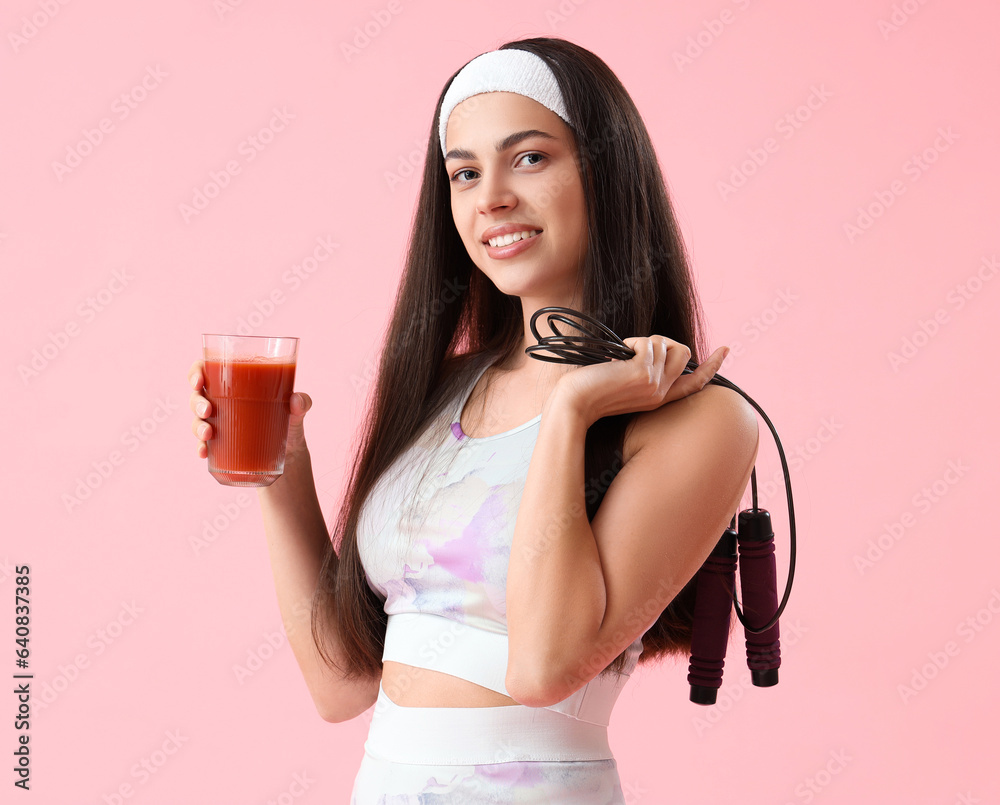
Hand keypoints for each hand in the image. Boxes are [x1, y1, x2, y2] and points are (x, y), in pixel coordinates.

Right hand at [188, 360, 312, 458]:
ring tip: (208, 435)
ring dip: (197, 427)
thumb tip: (296, 400)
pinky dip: (201, 448)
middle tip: (208, 411)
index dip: (196, 372)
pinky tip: (204, 453)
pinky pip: (204, 445)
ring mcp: (218, 423)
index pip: (207, 370)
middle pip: (198, 396)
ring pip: (197, 420)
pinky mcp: (220, 444)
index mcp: (235, 384)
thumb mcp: (297, 410)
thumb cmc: (289, 420)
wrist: (290, 452)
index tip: (199, 381)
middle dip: (197, 403)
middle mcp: (222, 402)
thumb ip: (302, 402)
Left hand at [552, 336, 728, 425]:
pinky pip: (649, 342)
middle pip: (682, 352)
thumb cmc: (592, 391)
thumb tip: (655, 347)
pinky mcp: (644, 374)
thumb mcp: (627, 384)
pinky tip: (615, 358)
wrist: (574, 403)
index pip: (695, 382)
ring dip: (642, 342)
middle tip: (636, 349)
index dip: (712, 365)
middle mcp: (662, 393)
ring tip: (619, 358)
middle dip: (662, 341)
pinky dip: (632, 343)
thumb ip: (645, 371)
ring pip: (665, 344)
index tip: (725, 349)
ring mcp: (655, 384)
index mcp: (659, 397)